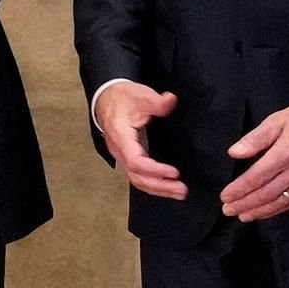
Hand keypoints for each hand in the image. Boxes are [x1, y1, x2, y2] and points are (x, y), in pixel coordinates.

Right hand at [95, 83, 189, 200]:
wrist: (106, 99)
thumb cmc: (122, 98)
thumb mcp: (140, 94)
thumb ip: (157, 101)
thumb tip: (171, 100)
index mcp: (121, 135)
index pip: (135, 160)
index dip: (154, 170)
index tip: (174, 172)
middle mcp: (119, 150)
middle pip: (137, 176)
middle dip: (160, 185)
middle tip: (182, 189)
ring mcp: (123, 156)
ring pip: (137, 180)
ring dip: (158, 189)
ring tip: (179, 193)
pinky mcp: (129, 158)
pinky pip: (139, 177)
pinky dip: (154, 185)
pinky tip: (168, 188)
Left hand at [223, 100, 288, 221]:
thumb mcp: (276, 120)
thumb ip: (255, 139)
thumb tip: (234, 153)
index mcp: (285, 154)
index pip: (257, 177)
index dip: (240, 189)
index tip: (225, 197)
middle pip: (267, 193)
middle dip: (245, 204)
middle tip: (228, 210)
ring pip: (281, 202)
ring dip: (260, 211)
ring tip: (243, 216)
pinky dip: (278, 210)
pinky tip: (267, 212)